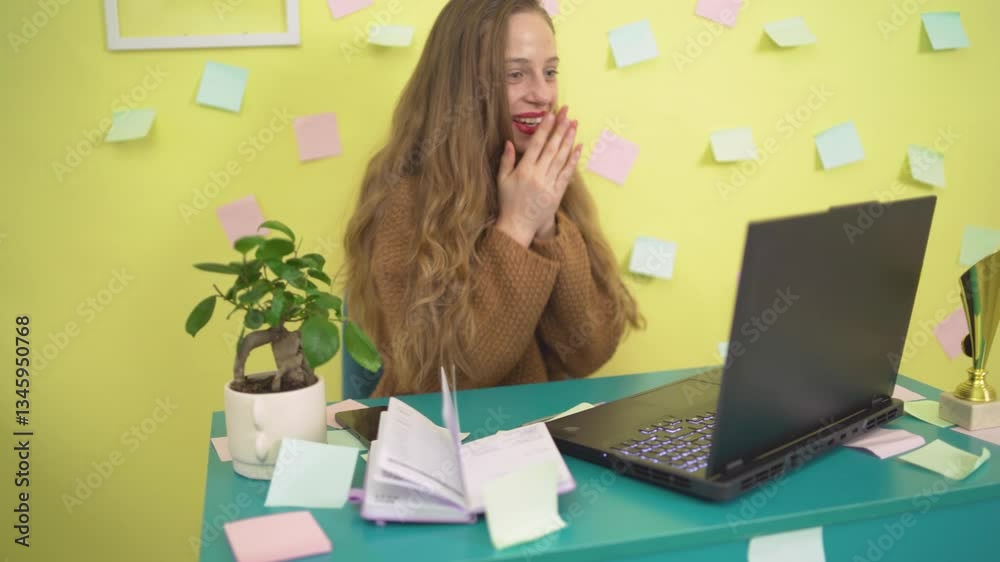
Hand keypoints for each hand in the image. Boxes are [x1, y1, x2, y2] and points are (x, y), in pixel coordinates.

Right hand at [496, 105, 581, 246]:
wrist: (518, 225)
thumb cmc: (507, 202)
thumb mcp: (501, 180)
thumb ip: (506, 160)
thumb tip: (509, 142)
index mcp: (524, 170)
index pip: (536, 144)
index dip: (545, 128)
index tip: (551, 115)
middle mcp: (538, 175)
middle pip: (551, 148)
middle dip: (560, 129)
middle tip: (567, 114)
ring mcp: (549, 184)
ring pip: (561, 158)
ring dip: (568, 140)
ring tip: (574, 125)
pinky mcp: (557, 193)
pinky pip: (567, 174)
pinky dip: (573, 160)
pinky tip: (578, 147)